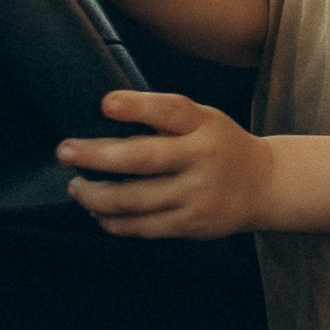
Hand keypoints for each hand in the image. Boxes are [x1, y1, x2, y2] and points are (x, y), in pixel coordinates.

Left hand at [60, 90, 274, 238]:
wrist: (265, 186)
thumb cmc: (221, 146)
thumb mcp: (206, 120)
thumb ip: (167, 119)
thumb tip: (105, 118)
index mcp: (204, 125)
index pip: (171, 110)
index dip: (138, 106)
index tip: (106, 103)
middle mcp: (202, 158)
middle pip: (142, 158)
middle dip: (97, 156)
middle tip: (64, 151)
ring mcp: (197, 195)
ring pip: (133, 199)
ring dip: (95, 195)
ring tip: (77, 188)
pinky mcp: (191, 224)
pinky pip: (142, 227)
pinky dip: (112, 221)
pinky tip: (99, 212)